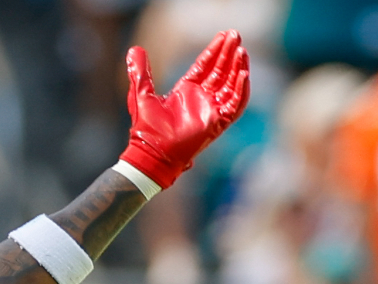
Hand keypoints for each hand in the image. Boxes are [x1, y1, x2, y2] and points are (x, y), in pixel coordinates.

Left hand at [120, 30, 250, 189]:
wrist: (151, 153)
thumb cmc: (145, 129)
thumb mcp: (141, 94)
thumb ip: (140, 72)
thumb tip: (134, 49)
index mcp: (186, 91)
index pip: (205, 66)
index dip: (215, 50)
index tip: (224, 35)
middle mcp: (201, 99)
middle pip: (220, 71)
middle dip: (229, 54)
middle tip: (237, 35)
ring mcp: (211, 110)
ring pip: (230, 85)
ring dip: (237, 68)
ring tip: (242, 51)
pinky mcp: (218, 123)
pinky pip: (235, 104)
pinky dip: (240, 90)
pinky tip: (243, 74)